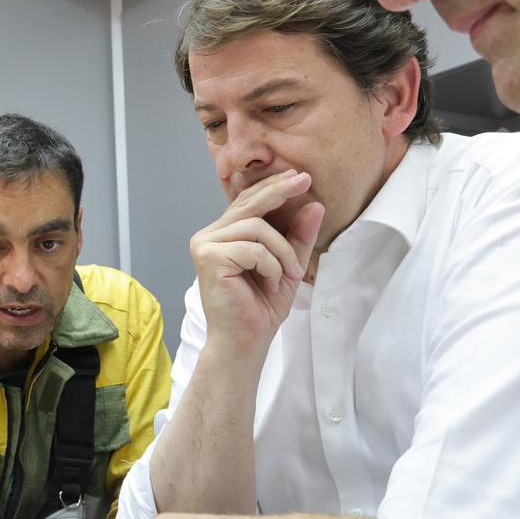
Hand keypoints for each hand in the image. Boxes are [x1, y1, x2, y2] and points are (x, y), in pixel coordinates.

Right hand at [189, 170, 324, 358]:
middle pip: (249, 203)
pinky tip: (270, 283)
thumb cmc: (260, 308)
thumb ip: (298, 238)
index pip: (248, 202)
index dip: (274, 187)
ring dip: (282, 251)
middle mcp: (209, 235)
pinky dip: (270, 265)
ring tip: (289, 275)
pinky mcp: (208, 257)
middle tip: (305, 182)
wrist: (246, 341)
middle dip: (280, 192)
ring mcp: (205, 244)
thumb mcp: (288, 267)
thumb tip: (315, 205)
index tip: (300, 177)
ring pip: (255, 226)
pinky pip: (252, 248)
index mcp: (224, 234)